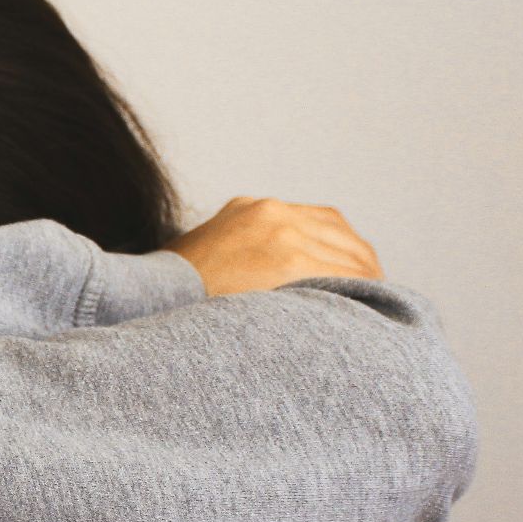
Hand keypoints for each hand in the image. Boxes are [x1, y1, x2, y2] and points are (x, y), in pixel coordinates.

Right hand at [165, 196, 383, 295]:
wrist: (144, 300)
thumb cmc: (170, 299)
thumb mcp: (202, 261)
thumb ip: (237, 260)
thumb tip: (259, 288)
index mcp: (250, 210)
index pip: (317, 220)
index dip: (341, 249)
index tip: (354, 273)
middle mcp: (268, 212)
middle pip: (338, 232)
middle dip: (359, 263)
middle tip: (375, 293)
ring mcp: (279, 231)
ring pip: (347, 252)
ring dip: (365, 279)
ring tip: (378, 306)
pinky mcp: (285, 257)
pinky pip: (341, 273)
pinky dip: (359, 290)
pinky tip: (365, 311)